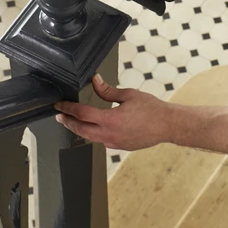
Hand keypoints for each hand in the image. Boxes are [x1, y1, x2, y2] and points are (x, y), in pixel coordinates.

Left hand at [54, 75, 172, 150]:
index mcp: (110, 119)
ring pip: (89, 137)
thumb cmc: (152, 109)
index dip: (68, 108)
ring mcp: (114, 143)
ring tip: (71, 122)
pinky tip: (92, 128)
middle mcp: (109, 134)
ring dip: (79, 129)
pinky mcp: (119, 146)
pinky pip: (101, 140)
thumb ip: (107, 90)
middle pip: (81, 129)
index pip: (82, 113)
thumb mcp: (128, 95)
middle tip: (59, 115)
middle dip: (68, 122)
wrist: (167, 126)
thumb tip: (94, 80)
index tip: (59, 105)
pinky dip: (92, 134)